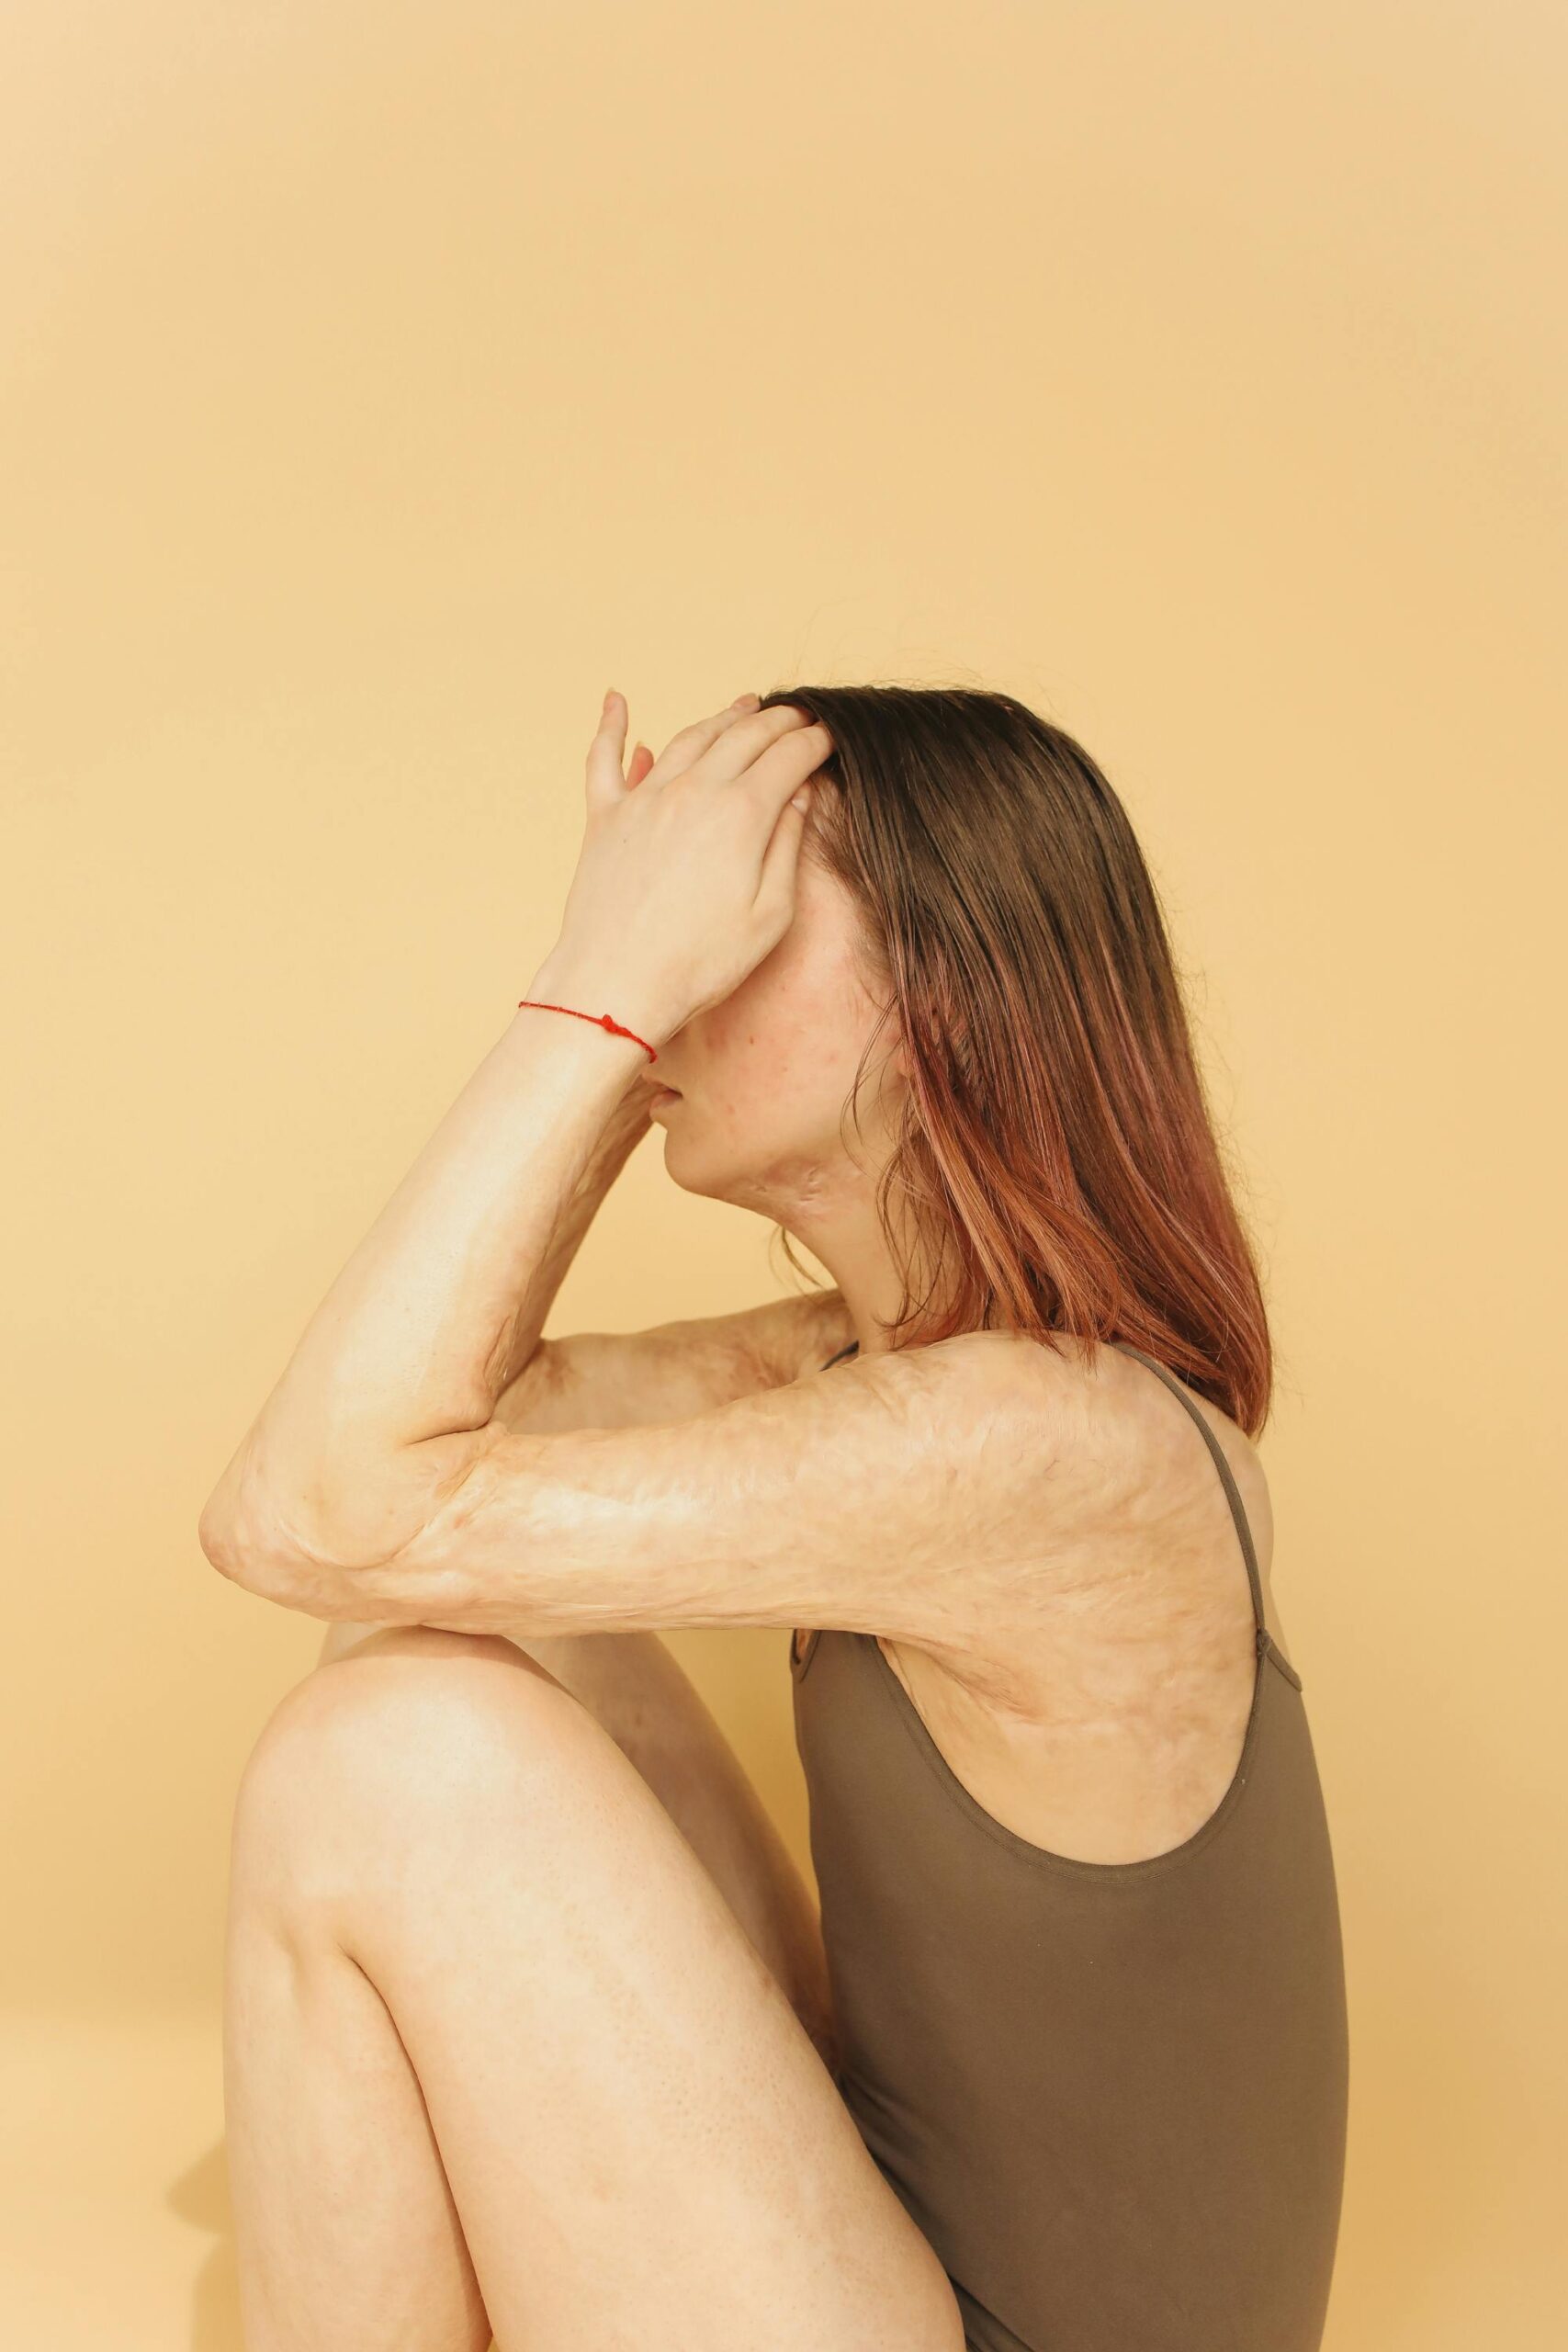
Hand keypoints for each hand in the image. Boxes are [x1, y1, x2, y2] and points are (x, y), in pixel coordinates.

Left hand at [533, 688, 833, 1044]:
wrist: (616, 986)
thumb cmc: (700, 963)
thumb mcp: (770, 915)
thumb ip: (786, 846)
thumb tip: (798, 797)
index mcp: (741, 814)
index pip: (788, 757)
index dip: (814, 743)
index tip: (828, 740)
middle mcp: (692, 791)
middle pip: (743, 736)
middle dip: (777, 721)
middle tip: (797, 717)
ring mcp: (644, 800)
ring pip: (689, 737)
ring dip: (722, 717)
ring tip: (744, 706)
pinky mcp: (605, 817)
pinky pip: (604, 759)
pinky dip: (612, 726)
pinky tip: (616, 700)